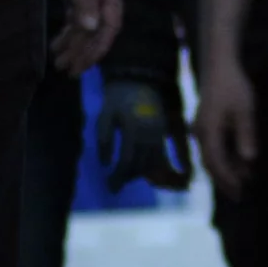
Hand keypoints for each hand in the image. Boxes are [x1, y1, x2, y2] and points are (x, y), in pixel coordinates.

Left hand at [49, 0, 124, 74]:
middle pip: (98, 30)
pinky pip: (77, 19)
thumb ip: (85, 0)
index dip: (98, 47)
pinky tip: (57, 45)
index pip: (110, 25)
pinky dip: (68, 33)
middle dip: (83, 52)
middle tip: (66, 71)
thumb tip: (90, 28)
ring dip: (74, 45)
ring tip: (58, 63)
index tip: (83, 65)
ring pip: (87, 27)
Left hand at [94, 75, 191, 191]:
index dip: (119, 176)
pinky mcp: (163, 132)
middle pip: (141, 164)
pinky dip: (153, 166)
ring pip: (153, 162)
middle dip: (127, 177)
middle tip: (113, 184)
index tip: (110, 187)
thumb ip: (103, 139)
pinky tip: (142, 169)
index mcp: (134, 128)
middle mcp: (150, 133)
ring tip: (125, 177)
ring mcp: (159, 133)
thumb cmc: (117, 97)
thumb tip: (105, 164)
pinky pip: (161, 155)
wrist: (138, 79)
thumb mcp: (104, 115)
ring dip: (140, 173)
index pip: (128, 160)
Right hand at [193, 54, 261, 199]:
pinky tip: (239, 161)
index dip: (227, 179)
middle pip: (210, 163)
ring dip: (226, 169)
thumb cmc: (233, 86)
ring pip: (212, 156)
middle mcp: (201, 133)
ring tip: (244, 181)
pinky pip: (214, 147)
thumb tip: (248, 159)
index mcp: (208, 131)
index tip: (239, 191)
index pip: (215, 162)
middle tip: (239, 195)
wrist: (219, 65)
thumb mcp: (245, 110)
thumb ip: (246, 134)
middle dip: (224, 180)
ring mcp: (202, 129)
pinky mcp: (206, 124)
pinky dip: (225, 157)